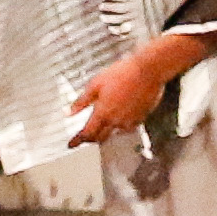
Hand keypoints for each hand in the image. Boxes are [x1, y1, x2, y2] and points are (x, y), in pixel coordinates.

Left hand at [67, 37, 205, 144]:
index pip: (87, 133)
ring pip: (115, 133)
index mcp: (103, 113)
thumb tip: (69, 112)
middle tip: (85, 137)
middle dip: (91, 139)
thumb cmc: (122, 73)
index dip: (77, 140)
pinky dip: (120, 126)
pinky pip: (127, 127)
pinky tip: (120, 118)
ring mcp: (130, 121)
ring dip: (106, 132)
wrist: (147, 71)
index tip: (71, 144)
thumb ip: (82, 101)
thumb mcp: (95, 84)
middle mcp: (116, 121)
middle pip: (101, 137)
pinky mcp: (141, 117)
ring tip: (102, 127)